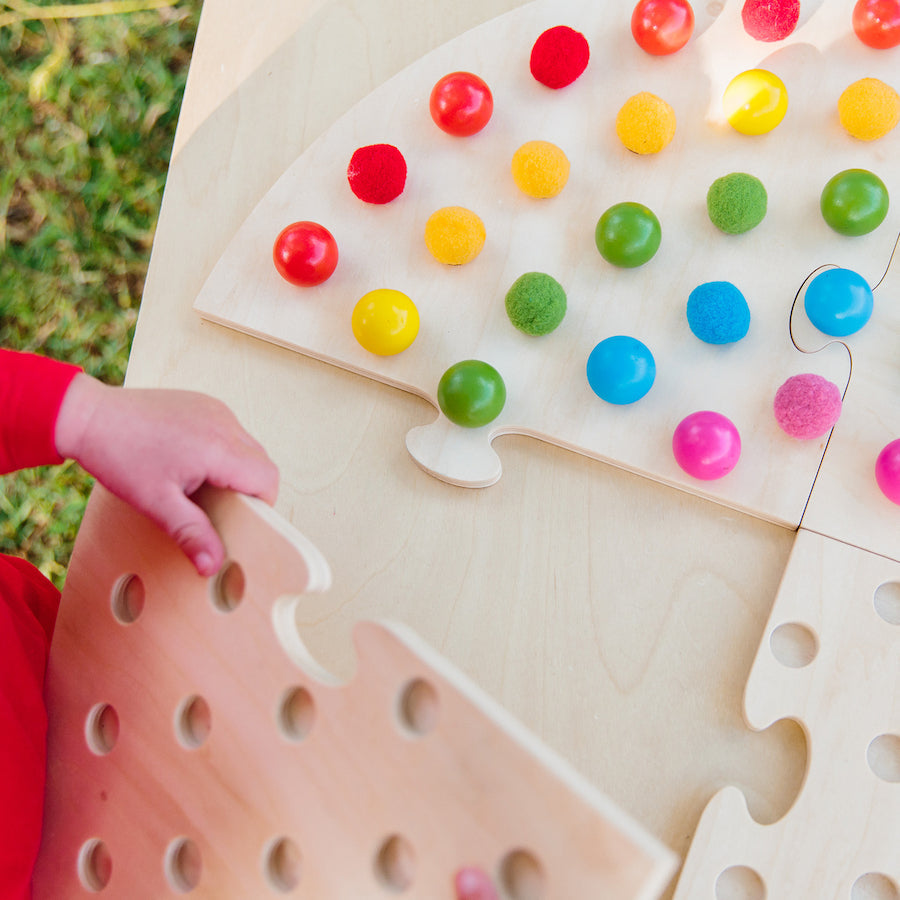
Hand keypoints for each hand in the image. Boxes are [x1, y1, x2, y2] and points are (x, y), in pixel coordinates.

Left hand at [55, 374, 278, 575]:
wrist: (89, 415)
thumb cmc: (119, 455)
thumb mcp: (155, 502)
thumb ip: (191, 533)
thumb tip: (213, 565)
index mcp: (218, 448)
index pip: (267, 478)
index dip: (261, 503)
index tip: (238, 518)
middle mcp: (223, 423)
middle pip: (262, 461)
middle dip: (249, 487)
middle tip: (218, 506)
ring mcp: (215, 409)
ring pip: (248, 445)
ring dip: (237, 467)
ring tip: (202, 483)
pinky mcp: (204, 403)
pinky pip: (230, 430)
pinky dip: (224, 449)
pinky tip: (193, 460)